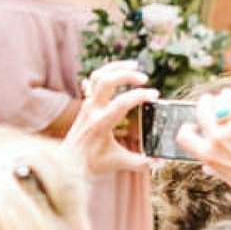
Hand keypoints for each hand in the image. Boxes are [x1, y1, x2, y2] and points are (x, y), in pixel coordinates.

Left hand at [66, 61, 152, 178]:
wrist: (68, 162)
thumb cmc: (93, 163)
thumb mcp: (119, 164)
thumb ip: (142, 163)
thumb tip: (161, 161)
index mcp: (101, 124)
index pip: (121, 103)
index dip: (140, 96)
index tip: (154, 96)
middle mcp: (92, 111)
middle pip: (106, 81)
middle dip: (127, 75)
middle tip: (144, 79)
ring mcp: (87, 105)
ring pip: (97, 76)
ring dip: (116, 67)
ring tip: (134, 66)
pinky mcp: (87, 104)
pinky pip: (92, 81)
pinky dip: (106, 73)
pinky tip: (117, 72)